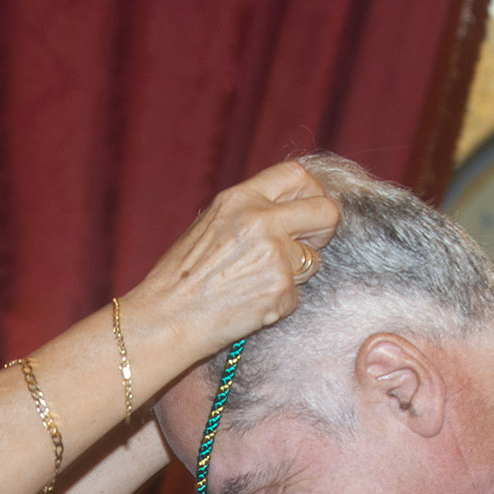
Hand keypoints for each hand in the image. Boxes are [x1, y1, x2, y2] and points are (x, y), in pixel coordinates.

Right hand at [121, 160, 339, 371]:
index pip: (298, 175)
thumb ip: (249, 212)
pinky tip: (250, 303)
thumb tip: (287, 210)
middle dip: (325, 228)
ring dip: (296, 272)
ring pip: (313, 259)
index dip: (312, 192)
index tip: (308, 209)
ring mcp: (275, 256)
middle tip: (309, 244)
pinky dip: (279, 301)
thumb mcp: (211, 225)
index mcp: (241, 198)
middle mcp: (262, 220)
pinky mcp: (281, 289)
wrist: (166, 318)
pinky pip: (297, 293)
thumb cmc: (180, 277)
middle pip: (326, 211)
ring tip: (257, 282)